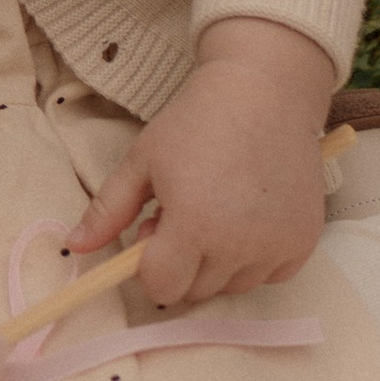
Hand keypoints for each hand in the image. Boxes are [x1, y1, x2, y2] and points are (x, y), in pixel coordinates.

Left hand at [65, 18, 335, 308]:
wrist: (265, 90)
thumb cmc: (196, 121)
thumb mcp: (143, 159)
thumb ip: (108, 209)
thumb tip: (74, 246)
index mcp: (194, 225)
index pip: (162, 287)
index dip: (150, 263)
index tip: (154, 228)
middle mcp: (238, 245)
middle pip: (196, 290)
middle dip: (182, 261)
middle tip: (185, 211)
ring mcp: (276, 246)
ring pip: (233, 285)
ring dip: (219, 262)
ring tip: (219, 209)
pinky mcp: (305, 242)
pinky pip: (269, 274)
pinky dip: (256, 257)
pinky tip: (250, 215)